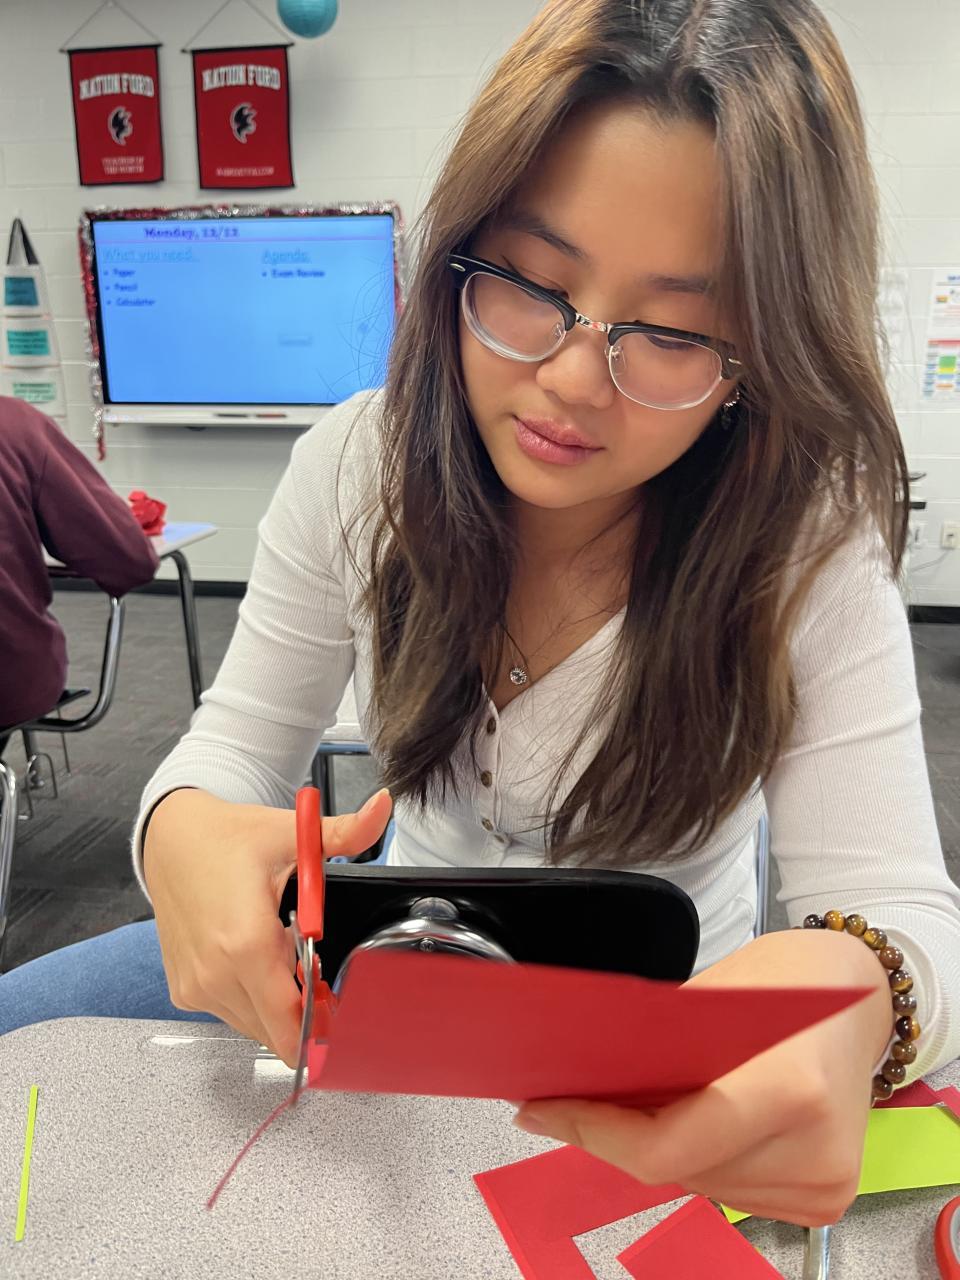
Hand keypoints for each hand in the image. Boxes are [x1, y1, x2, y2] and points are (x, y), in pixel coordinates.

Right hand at [143, 786, 392, 1067]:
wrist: (170, 838)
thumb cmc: (228, 838)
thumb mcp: (292, 834)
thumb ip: (346, 832)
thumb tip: (384, 806)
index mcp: (246, 943)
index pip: (290, 1024)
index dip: (323, 1027)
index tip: (340, 1013)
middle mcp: (216, 974)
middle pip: (278, 1032)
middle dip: (306, 1013)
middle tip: (315, 971)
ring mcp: (196, 988)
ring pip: (256, 1026)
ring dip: (277, 1005)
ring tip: (282, 954)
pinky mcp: (184, 991)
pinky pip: (232, 1013)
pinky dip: (252, 998)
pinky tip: (255, 958)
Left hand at [513, 928, 891, 1226]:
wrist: (862, 995)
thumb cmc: (784, 978)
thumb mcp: (708, 996)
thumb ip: (653, 1049)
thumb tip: (574, 1082)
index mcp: (787, 1089)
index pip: (666, 1149)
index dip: (593, 1132)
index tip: (540, 1108)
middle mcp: (813, 1150)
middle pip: (677, 1170)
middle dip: (616, 1136)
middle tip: (567, 1101)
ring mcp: (824, 1185)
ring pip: (698, 1185)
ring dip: (657, 1151)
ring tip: (628, 1105)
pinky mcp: (825, 1199)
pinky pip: (730, 1191)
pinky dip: (697, 1160)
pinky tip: (687, 1121)